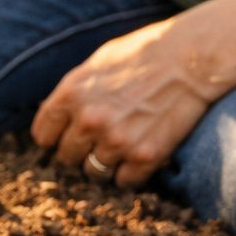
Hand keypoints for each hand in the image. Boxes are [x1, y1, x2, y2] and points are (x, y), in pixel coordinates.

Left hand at [29, 12, 235, 187]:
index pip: (43, 135)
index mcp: (71, 93)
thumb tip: (55, 116)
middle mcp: (89, 120)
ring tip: (120, 145)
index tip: (64, 136)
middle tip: (97, 140)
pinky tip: (138, 155)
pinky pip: (124, 181)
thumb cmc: (144, 53)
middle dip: (78, 150)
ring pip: (94, 172)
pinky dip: (129, 173)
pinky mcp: (145, 156)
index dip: (54, 136)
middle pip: (66, 157)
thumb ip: (73, 91)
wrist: (191, 57)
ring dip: (104, 163)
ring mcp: (117, 141)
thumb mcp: (97, 63)